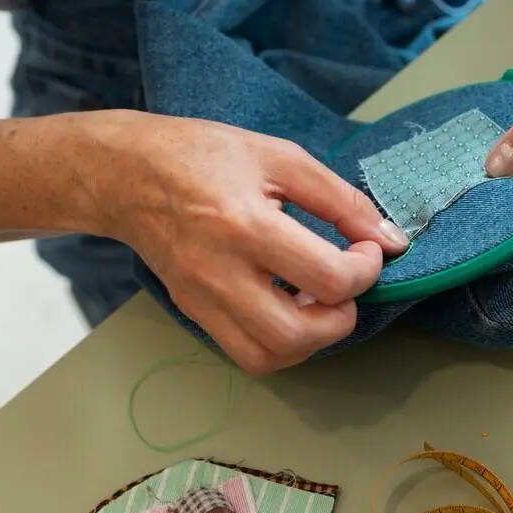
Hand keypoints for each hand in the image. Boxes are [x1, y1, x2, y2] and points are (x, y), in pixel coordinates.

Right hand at [84, 111, 407, 373]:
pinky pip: (246, 355)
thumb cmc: (202, 155)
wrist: (124, 173)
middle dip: (343, 316)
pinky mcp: (194, 312)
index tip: (366, 247)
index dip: (366, 269)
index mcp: (245, 225)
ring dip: (311, 338)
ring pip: (271, 357)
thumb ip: (341, 199)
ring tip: (318, 299)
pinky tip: (288, 307)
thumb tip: (389, 238)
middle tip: (346, 283)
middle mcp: (221, 273)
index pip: (328, 277)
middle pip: (299, 334)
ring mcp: (203, 300)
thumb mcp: (281, 158)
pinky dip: (280, 344)